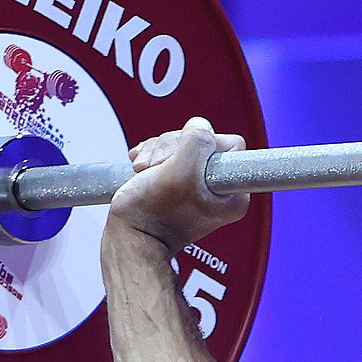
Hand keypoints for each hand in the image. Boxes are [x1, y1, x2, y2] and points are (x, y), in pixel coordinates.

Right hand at [112, 118, 247, 249]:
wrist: (129, 235)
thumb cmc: (152, 213)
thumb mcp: (181, 171)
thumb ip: (198, 141)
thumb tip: (200, 126)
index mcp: (233, 193)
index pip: (229, 143)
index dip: (200, 144)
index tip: (181, 163)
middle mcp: (219, 189)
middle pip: (201, 142)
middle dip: (172, 148)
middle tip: (156, 168)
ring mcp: (197, 186)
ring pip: (182, 145)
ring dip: (157, 152)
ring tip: (144, 171)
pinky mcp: (178, 182)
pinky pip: (168, 152)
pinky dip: (151, 154)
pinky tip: (141, 165)